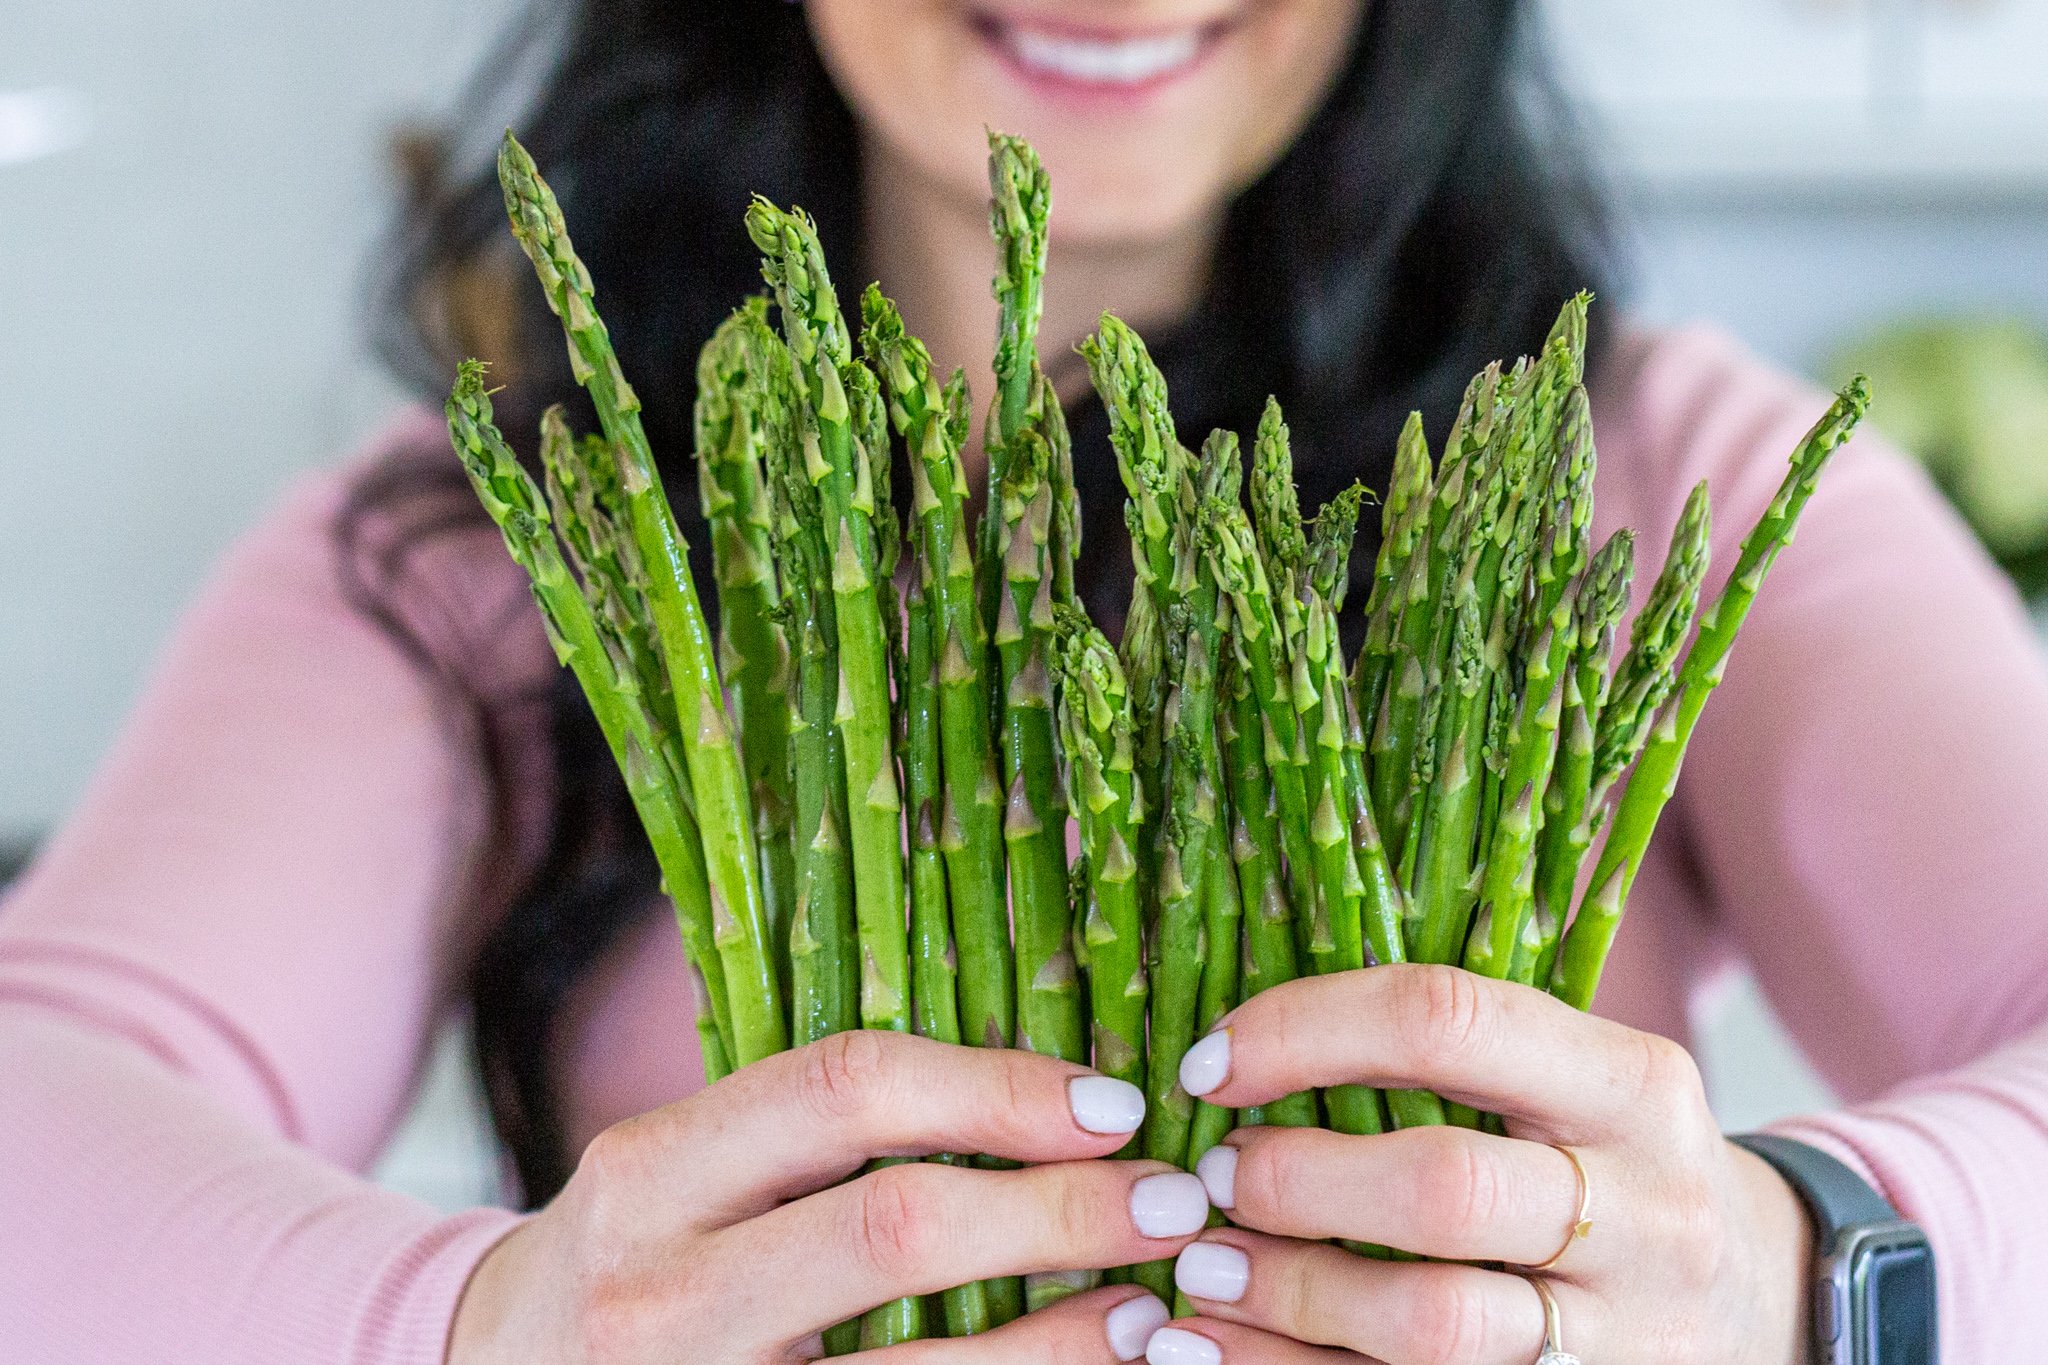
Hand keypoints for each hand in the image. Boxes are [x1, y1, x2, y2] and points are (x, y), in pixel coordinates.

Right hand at [449, 1031, 1203, 1362]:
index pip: (844, 1090)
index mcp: (648, 1172)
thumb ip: (804, 1135)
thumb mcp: (676, 1173)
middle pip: (894, 1228)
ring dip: (1061, 1342)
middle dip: (1059, 1209)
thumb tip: (1036, 1091)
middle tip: (1172, 1198)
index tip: (1112, 1102)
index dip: (996, 1088)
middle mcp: (659, 1290)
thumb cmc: (632, 1261)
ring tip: (1149, 1309)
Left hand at [1149, 966, 1812, 1364]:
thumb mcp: (1577, 1081)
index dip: (1305, 1032)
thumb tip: (1243, 1033)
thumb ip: (1450, 1049)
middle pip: (1440, 1187)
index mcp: (1632, 1084)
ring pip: (1431, 1324)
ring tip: (1205, 1269)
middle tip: (1211, 1178)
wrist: (1760, 1304)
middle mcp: (1646, 1208)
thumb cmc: (1614, 1165)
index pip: (1446, 1020)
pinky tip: (1222, 1350)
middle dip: (1298, 1181)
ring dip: (1291, 1295)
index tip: (1213, 1064)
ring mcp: (1623, 1331)